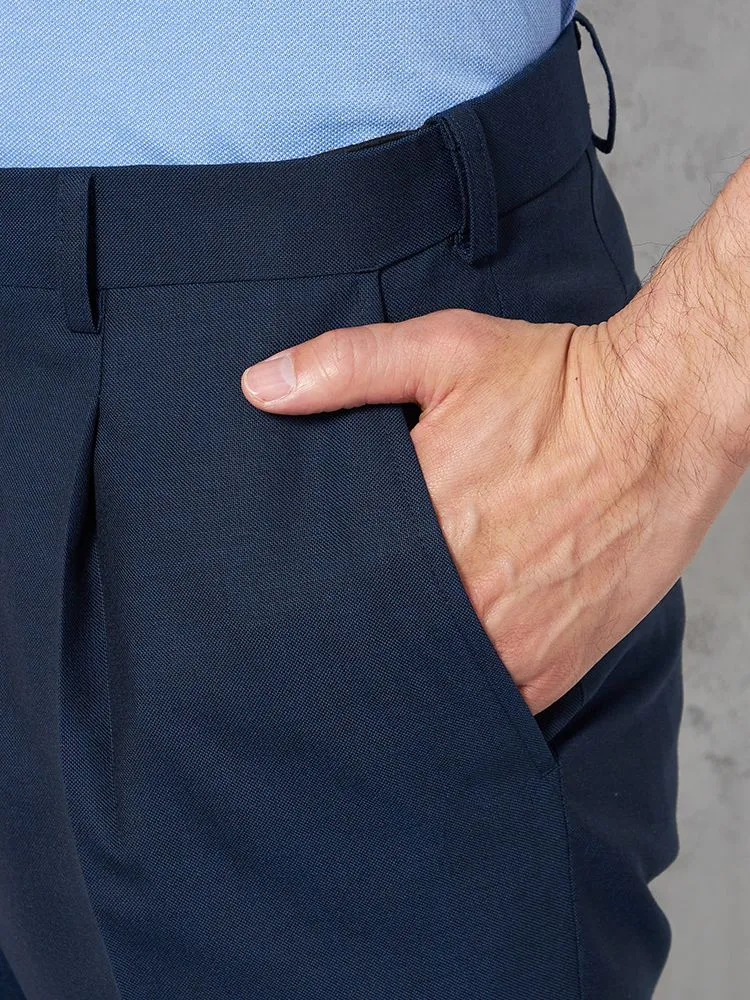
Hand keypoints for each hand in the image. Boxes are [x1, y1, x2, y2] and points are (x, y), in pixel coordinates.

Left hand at [240, 303, 740, 714]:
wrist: (661, 416)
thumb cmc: (556, 383)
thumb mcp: (444, 351)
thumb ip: (345, 367)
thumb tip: (259, 387)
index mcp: (422, 522)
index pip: (335, 587)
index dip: (310, 599)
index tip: (289, 603)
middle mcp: (464, 591)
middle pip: (378, 641)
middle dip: (352, 639)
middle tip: (324, 640)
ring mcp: (513, 636)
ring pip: (430, 680)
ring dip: (407, 670)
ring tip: (384, 660)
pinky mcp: (556, 662)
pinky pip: (491, 701)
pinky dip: (465, 691)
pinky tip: (446, 671)